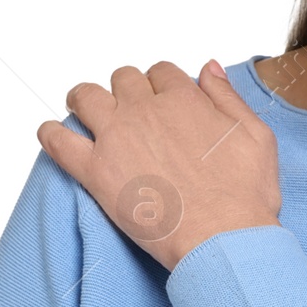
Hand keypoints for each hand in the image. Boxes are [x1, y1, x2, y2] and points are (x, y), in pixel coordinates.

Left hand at [36, 60, 281, 271]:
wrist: (223, 239)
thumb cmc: (244, 197)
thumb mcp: (255, 136)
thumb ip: (228, 97)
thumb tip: (208, 67)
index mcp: (183, 99)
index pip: (161, 73)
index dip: (159, 84)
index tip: (160, 99)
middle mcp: (145, 110)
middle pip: (123, 79)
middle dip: (125, 90)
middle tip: (127, 110)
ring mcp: (116, 139)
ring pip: (85, 97)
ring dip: (84, 99)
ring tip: (84, 109)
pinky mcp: (95, 172)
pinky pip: (59, 142)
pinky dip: (51, 135)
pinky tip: (51, 135)